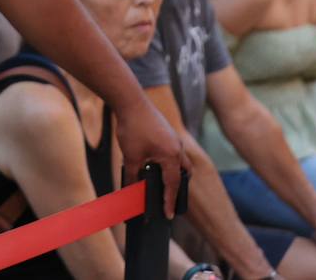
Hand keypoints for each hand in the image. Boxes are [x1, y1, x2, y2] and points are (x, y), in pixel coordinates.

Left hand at [113, 94, 188, 218]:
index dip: (170, 201)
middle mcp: (177, 147)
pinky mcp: (167, 131)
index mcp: (171, 156)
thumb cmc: (132, 127)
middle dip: (178, 186)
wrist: (130, 101)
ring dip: (174, 172)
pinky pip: (173, 150)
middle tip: (169, 198)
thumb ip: (132, 176)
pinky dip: (169, 160)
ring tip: (163, 181)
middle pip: (184, 173)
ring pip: (180, 160)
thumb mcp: (130, 156)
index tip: (170, 214)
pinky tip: (156, 161)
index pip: (173, 185)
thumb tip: (130, 192)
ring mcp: (174, 138)